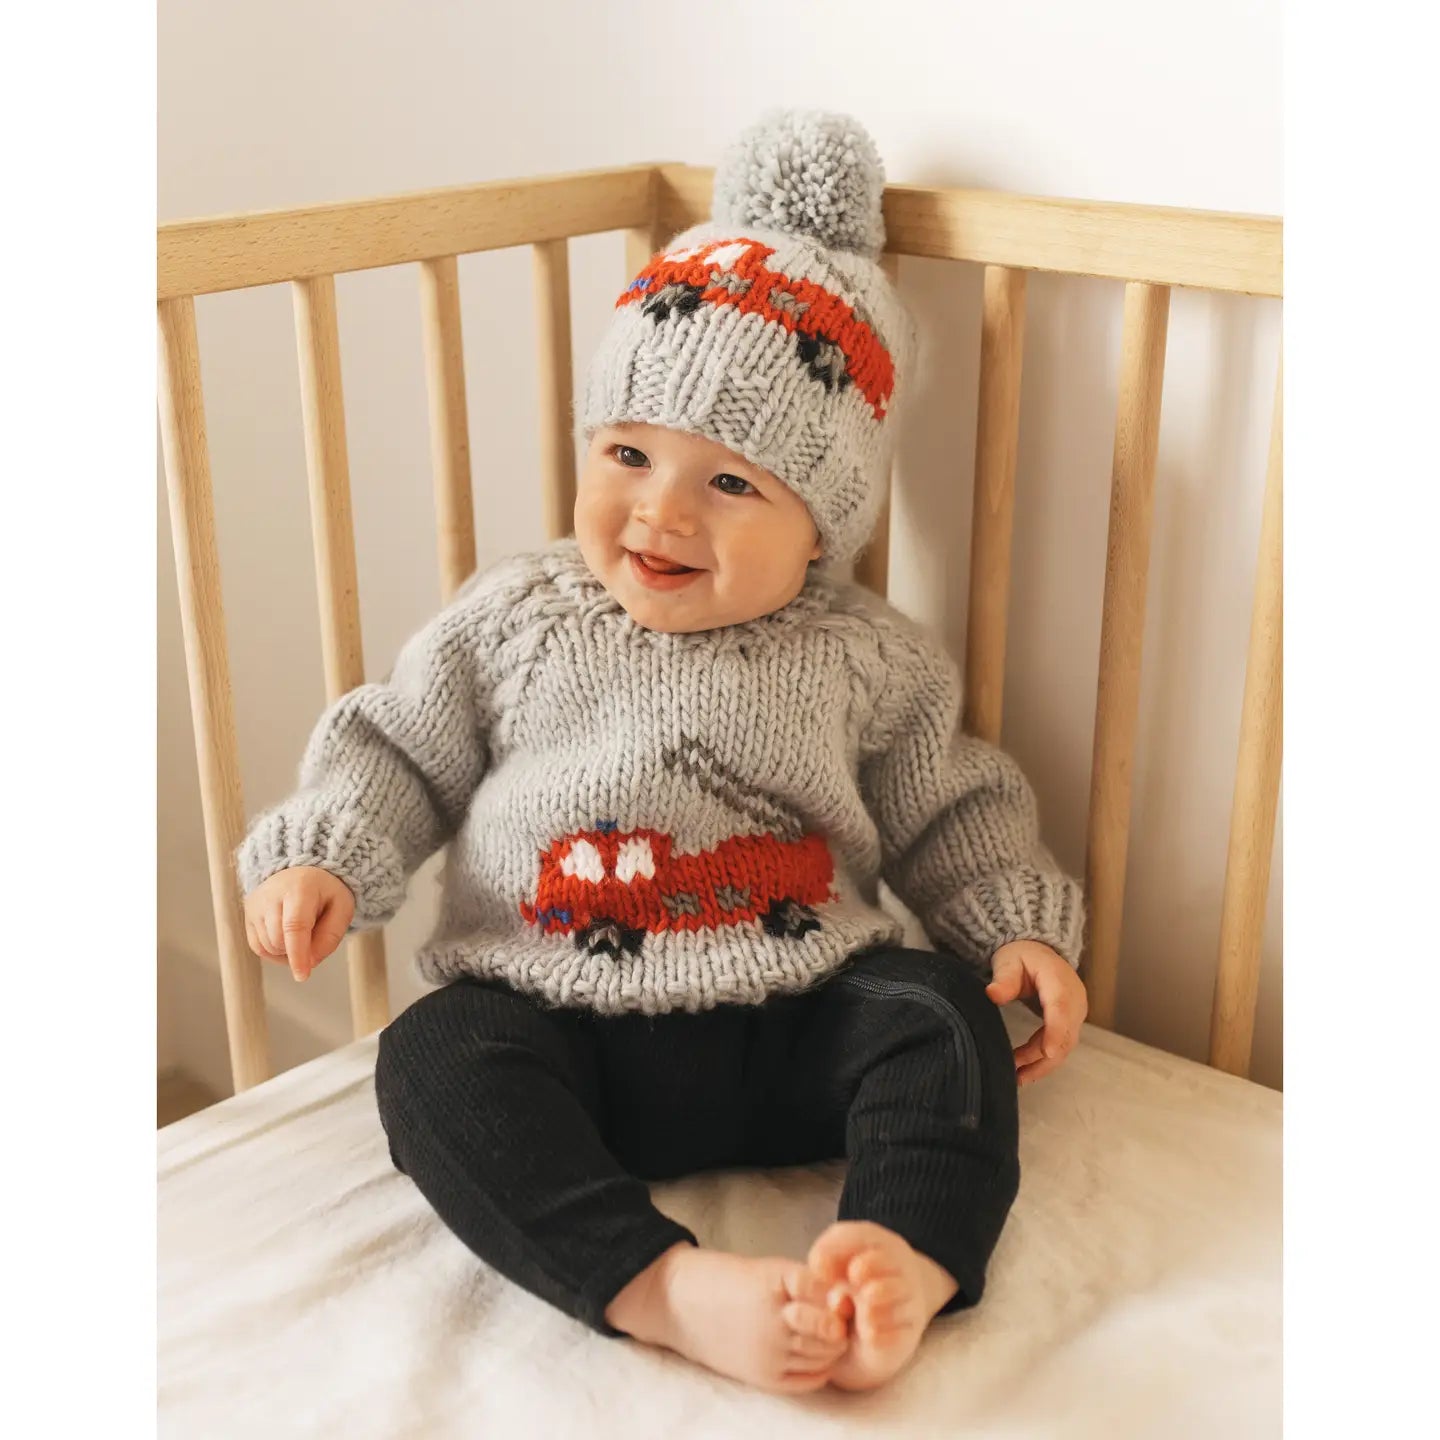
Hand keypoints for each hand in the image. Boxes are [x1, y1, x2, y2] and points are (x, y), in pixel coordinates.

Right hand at [242, 866, 354, 981]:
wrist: (302, 872)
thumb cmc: (325, 893)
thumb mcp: (342, 909)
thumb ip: (330, 937)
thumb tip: (308, 964)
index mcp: (300, 887)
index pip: (294, 926)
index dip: (298, 954)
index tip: (302, 976)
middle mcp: (271, 894)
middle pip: (280, 940)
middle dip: (298, 950)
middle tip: (314, 933)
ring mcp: (255, 904)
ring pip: (268, 947)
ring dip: (287, 951)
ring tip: (301, 930)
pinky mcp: (247, 914)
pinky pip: (259, 947)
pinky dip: (275, 950)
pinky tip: (287, 936)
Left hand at [985, 940, 1086, 1084]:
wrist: (1039, 953)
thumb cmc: (1023, 956)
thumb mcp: (1009, 961)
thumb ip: (1004, 978)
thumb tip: (992, 994)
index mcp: (1059, 981)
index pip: (1060, 1008)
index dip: (1056, 1031)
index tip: (1046, 1052)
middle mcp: (1074, 999)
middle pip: (1065, 1035)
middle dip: (1042, 1057)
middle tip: (1016, 1072)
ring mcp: (1075, 1013)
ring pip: (1065, 1046)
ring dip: (1043, 1064)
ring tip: (1018, 1077)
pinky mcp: (1071, 1024)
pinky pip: (1061, 1046)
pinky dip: (1045, 1060)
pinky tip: (1026, 1070)